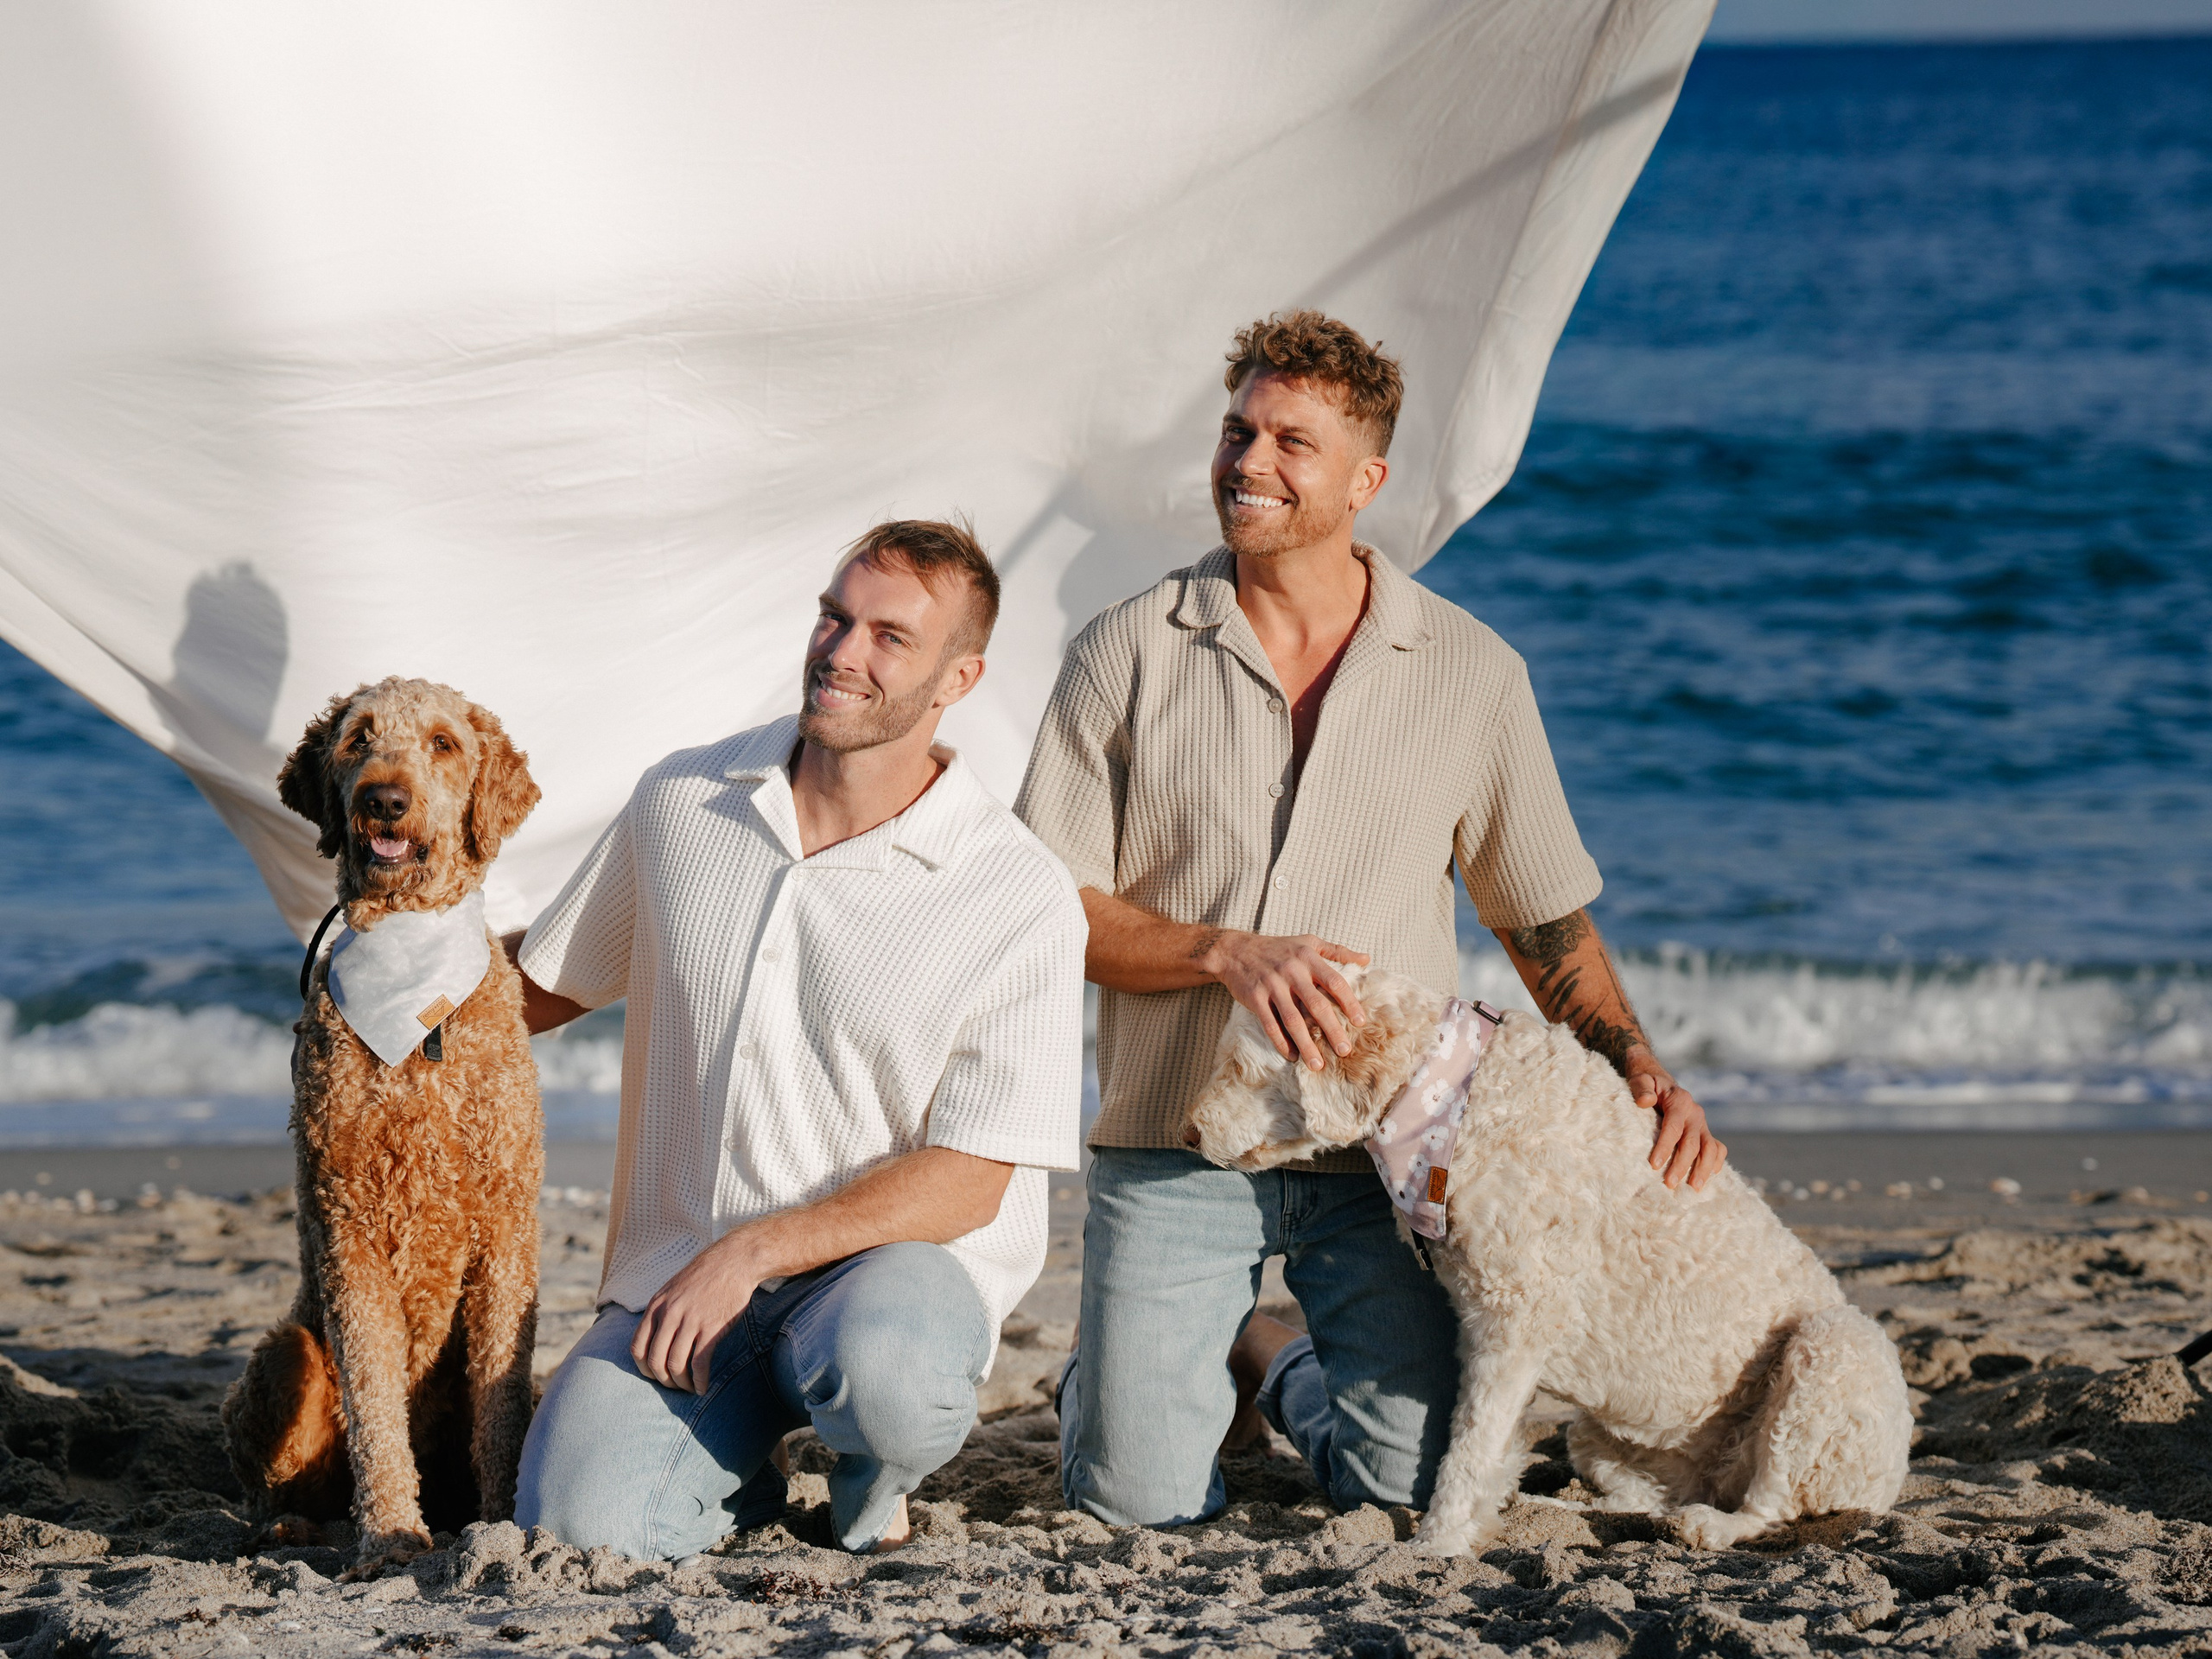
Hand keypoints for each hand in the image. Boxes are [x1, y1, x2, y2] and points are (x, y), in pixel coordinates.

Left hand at [631, 1230, 764, 1392]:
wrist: (735, 1261)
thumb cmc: (705, 1275)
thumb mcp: (673, 1288)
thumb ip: (661, 1311)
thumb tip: (654, 1337)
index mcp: (656, 1306)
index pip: (637, 1347)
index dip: (644, 1368)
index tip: (655, 1376)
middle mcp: (669, 1314)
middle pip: (655, 1361)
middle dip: (663, 1380)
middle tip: (674, 1386)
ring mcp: (690, 1321)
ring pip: (676, 1365)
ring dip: (681, 1383)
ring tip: (689, 1388)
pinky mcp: (712, 1327)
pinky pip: (699, 1363)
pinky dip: (699, 1381)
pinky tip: (703, 1387)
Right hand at [1199, 931, 1369, 1071]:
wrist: (1235, 950)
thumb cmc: (1278, 948)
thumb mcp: (1308, 942)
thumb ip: (1337, 950)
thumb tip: (1366, 959)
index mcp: (1308, 957)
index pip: (1334, 982)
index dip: (1349, 1003)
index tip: (1360, 1022)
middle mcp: (1291, 971)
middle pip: (1316, 1005)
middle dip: (1332, 1030)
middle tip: (1345, 1051)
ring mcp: (1272, 985)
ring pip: (1293, 1019)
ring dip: (1306, 1044)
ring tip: (1317, 1064)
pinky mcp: (1255, 997)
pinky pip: (1270, 1024)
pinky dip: (1281, 1042)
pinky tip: (1293, 1056)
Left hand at [1625, 1050, 1726, 1191]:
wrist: (1659, 1081)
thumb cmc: (1647, 1083)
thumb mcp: (1640, 1080)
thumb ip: (1641, 1088)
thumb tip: (1645, 1101)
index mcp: (1680, 1100)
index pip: (1673, 1127)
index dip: (1665, 1147)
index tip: (1654, 1165)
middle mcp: (1695, 1113)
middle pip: (1692, 1143)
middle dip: (1682, 1165)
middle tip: (1669, 1183)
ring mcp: (1703, 1124)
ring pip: (1710, 1149)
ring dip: (1703, 1169)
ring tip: (1693, 1188)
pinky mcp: (1705, 1132)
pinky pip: (1718, 1149)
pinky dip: (1715, 1163)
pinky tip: (1707, 1178)